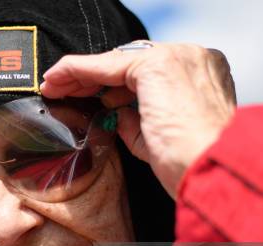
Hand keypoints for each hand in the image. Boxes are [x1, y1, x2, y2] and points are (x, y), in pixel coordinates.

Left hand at [40, 41, 236, 197]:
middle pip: (129, 63)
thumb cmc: (191, 165)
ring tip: (53, 87)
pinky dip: (78, 71)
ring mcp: (178, 57)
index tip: (89, 97)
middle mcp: (194, 58)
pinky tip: (58, 79)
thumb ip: (138, 119)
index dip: (112, 85)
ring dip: (80, 75)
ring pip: (115, 61)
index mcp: (204, 74)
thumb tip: (115, 112)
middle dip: (92, 78)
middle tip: (62, 89)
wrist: (210, 172)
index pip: (147, 74)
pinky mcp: (158, 65)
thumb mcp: (159, 138)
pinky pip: (106, 65)